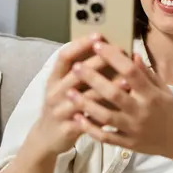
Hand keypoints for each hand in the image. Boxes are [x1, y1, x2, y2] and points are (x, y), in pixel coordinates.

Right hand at [29, 34, 129, 157]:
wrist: (46, 138)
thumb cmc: (62, 106)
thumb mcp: (64, 87)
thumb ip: (80, 72)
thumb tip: (105, 51)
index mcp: (54, 78)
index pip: (64, 56)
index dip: (80, 44)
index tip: (99, 35)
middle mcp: (55, 92)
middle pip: (76, 73)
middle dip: (99, 61)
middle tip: (119, 52)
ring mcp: (59, 110)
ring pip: (84, 97)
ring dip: (106, 87)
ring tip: (126, 80)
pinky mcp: (67, 128)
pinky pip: (88, 120)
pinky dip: (104, 113)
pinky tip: (119, 109)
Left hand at [67, 41, 172, 157]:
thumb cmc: (169, 109)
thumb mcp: (162, 89)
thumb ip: (146, 73)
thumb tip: (131, 55)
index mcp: (152, 94)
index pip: (130, 72)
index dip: (114, 58)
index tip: (98, 45)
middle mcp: (142, 111)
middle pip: (114, 93)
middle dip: (93, 79)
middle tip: (76, 67)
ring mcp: (134, 129)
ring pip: (106, 116)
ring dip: (86, 104)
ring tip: (69, 92)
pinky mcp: (128, 143)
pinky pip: (106, 136)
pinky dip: (90, 128)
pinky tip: (77, 117)